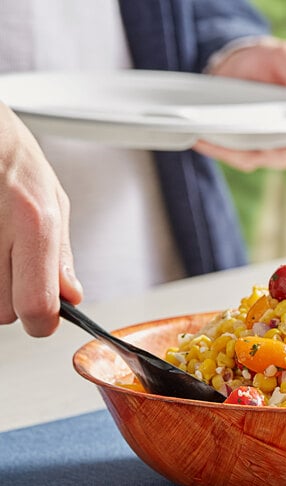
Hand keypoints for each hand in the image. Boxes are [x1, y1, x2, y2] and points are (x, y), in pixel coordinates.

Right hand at [0, 103, 82, 336]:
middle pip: (4, 312)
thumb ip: (61, 255)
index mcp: (34, 222)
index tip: (44, 317)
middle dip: (14, 296)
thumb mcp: (53, 200)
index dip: (42, 320)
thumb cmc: (11, 156)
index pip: (36, 306)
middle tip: (13, 260)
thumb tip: (72, 296)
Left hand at [193, 37, 285, 171]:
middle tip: (250, 137)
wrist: (238, 65)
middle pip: (285, 156)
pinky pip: (235, 157)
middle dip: (268, 150)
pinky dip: (219, 150)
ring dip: (237, 151)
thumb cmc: (270, 60)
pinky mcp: (246, 151)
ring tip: (214, 135)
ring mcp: (269, 148)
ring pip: (257, 159)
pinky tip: (201, 139)